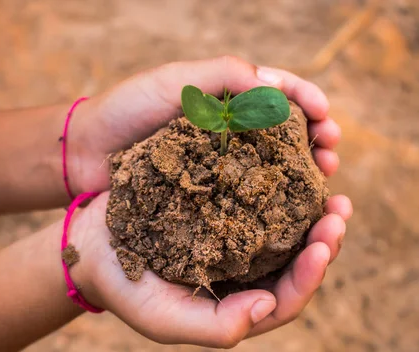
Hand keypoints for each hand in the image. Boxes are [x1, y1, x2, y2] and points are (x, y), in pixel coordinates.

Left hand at [67, 56, 343, 194]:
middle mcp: (233, 130)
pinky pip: (252, 194)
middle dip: (318, 139)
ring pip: (277, 165)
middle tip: (331, 152)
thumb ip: (226, 75)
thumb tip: (276, 89)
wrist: (86, 153)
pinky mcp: (213, 193)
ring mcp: (225, 164)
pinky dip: (277, 199)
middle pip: (289, 132)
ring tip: (324, 179)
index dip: (309, 101)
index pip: (281, 92)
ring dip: (306, 171)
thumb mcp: (177, 80)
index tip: (324, 115)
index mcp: (228, 96)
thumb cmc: (128, 110)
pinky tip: (293, 208)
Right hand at [69, 190, 350, 347]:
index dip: (311, 275)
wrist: (90, 246)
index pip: (288, 298)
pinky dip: (279, 179)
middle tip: (339, 208)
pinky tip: (289, 159)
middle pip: (298, 261)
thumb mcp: (163, 319)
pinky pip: (261, 196)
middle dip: (325, 237)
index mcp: (238, 303)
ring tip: (327, 178)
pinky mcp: (224, 208)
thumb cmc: (125, 287)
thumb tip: (270, 304)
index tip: (324, 245)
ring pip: (287, 226)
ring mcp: (237, 238)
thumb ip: (217, 326)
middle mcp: (245, 272)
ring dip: (311, 205)